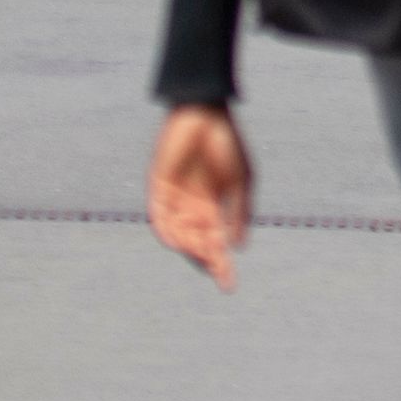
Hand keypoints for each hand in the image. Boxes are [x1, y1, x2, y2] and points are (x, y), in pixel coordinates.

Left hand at [146, 104, 252, 289]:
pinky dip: (166, 231)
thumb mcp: (241, 182)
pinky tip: (177, 242)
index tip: (229, 286)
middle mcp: (192, 207)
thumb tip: (237, 247)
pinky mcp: (158, 187)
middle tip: (216, 270)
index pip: (216, 243)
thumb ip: (238, 213)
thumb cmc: (227, 144)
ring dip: (189, 248)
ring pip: (179, 234)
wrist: (205, 114)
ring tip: (202, 257)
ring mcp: (175, 199)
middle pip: (197, 243)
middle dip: (207, 259)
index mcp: (214, 206)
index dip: (222, 265)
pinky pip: (159, 217)